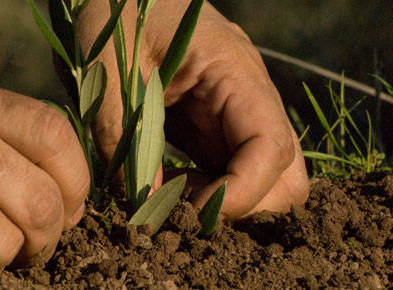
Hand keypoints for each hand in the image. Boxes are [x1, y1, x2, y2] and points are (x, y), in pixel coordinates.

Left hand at [77, 0, 308, 218]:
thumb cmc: (111, 7)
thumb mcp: (106, 65)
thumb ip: (121, 130)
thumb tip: (147, 199)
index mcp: (232, 69)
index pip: (271, 145)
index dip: (244, 192)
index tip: (192, 213)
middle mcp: (247, 93)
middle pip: (286, 172)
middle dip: (245, 207)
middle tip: (184, 213)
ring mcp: (236, 110)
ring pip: (265, 176)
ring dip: (227, 203)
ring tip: (171, 199)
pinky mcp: (217, 121)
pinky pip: (233, 169)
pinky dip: (210, 192)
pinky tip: (168, 186)